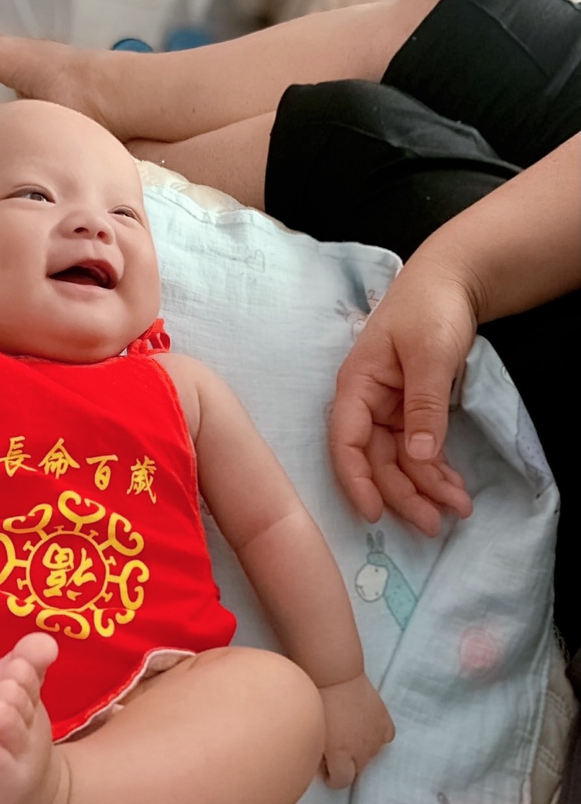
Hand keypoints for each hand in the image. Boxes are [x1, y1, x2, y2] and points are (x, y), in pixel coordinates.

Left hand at [319, 674, 394, 788]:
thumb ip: (316, 751)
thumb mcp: (311, 731)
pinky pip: (386, 737)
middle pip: (358, 770)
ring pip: (372, 755)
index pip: (342, 781)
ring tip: (349, 737)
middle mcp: (361, 750)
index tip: (326, 771)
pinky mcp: (384, 720)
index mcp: (341, 754)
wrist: (334, 673)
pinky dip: (377, 737)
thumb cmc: (316, 700)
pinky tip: (367, 730)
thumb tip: (319, 763)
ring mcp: (375, 735)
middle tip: (335, 752)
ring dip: (361, 751)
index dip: (333, 779)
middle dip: (347, 766)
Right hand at [329, 254, 476, 536]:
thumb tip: (420, 455)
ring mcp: (388, 410)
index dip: (355, 481)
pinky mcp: (410, 412)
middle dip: (404, 494)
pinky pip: (418, 450)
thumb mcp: (430, 353)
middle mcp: (366, 404)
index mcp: (356, 386)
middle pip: (376, 461)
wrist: (453, 279)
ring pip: (399, 462)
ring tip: (458, 510)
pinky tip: (454, 489)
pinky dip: (435, 470)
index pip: (346, 443)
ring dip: (425, 488)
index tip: (375, 514)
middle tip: (435, 525)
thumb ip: (424, 405)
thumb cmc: (431, 307)